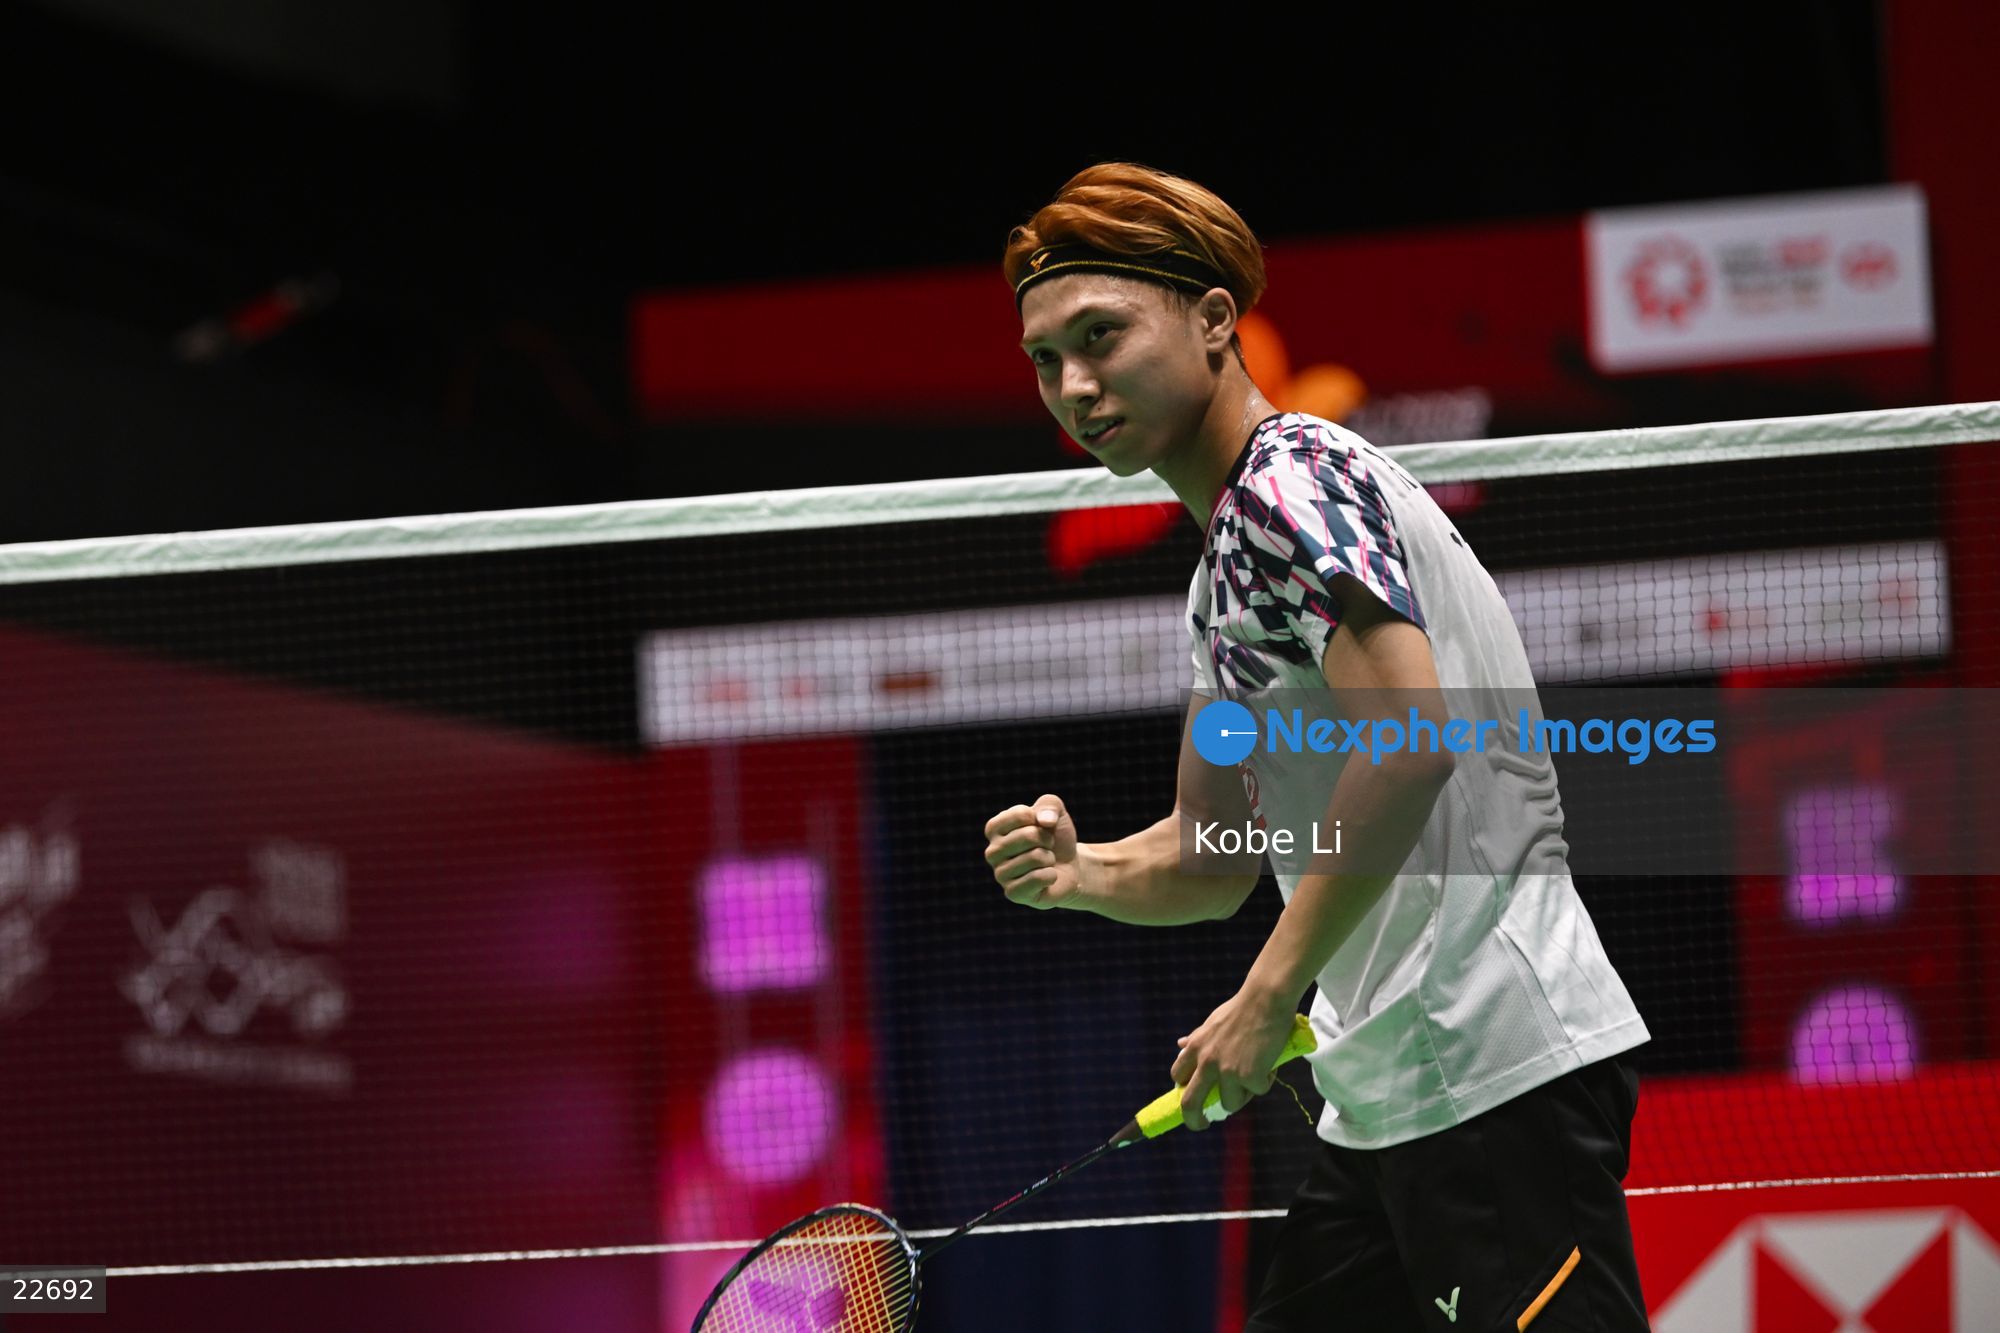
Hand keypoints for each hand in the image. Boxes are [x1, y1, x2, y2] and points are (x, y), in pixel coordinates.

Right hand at [982, 795, 1079, 909]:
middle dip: (1047, 840)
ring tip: (1046, 862)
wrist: (1069, 867)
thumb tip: (1044, 821)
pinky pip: (1037, 878)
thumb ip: (1050, 804)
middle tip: (1047, 846)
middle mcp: (992, 852)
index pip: (1020, 814)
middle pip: (1028, 836)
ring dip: (1049, 858)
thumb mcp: (1055, 812)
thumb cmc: (1056, 838)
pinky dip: (1051, 875)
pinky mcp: (1012, 893)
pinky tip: (1047, 878)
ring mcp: (1000, 874)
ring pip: (1035, 857)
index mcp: (995, 829)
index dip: (1040, 819)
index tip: (1041, 827)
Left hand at [1168, 987, 1295, 1130]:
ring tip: (1256, 1077)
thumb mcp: (1212, 1023)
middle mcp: (1207, 1061)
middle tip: (1203, 1124)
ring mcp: (1227, 1071)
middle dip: (1194, 1120)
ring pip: (1230, 1104)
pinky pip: (1258, 1091)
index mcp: (1196, 1047)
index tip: (1192, 1097)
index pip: (1177, 1075)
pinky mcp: (1249, 1076)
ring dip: (1244, 1096)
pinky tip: (1270, 1065)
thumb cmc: (1241, 1009)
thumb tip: (1180, 1044)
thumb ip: (1197, 1038)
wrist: (1265, 1000)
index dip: (1183, 1089)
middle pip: (1190, 1103)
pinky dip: (1266, 1081)